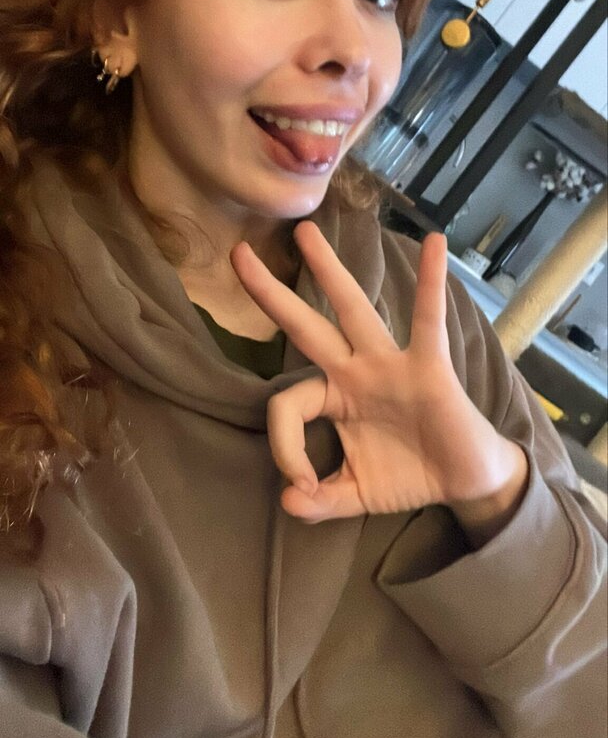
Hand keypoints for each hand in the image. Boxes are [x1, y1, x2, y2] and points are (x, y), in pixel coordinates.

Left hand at [230, 222, 528, 527]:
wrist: (464, 483)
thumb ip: (321, 501)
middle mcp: (354, 371)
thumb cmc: (408, 475)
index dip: (284, 448)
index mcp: (333, 398)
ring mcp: (388, 364)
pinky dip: (433, 284)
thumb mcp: (356, 494)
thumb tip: (289, 504)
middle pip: (304, 325)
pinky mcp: (427, 367)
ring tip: (304, 233)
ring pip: (351, 310)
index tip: (303, 488)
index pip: (287, 405)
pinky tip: (435, 244)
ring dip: (328, 271)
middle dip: (270, 293)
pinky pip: (427, 322)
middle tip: (236, 254)